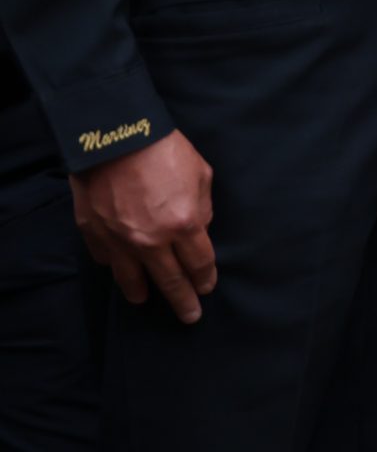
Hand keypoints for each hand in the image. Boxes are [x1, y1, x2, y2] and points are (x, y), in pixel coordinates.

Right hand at [68, 132, 216, 322]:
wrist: (115, 134)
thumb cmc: (163, 149)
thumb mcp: (201, 174)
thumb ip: (202, 208)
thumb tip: (199, 229)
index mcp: (183, 225)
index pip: (199, 263)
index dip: (205, 279)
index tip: (207, 288)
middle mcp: (151, 240)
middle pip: (170, 280)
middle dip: (182, 301)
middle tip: (189, 316)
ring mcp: (119, 239)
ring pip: (132, 278)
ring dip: (142, 292)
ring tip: (147, 301)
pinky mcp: (94, 232)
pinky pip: (106, 259)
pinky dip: (114, 266)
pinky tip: (120, 270)